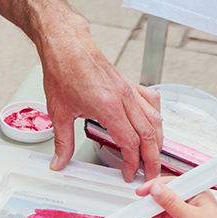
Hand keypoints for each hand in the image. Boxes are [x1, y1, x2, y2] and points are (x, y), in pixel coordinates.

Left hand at [38, 15, 162, 181]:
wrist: (66, 44)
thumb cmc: (63, 70)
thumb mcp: (59, 113)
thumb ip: (62, 142)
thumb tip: (60, 161)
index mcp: (109, 107)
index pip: (131, 143)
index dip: (132, 163)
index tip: (128, 174)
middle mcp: (125, 98)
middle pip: (149, 135)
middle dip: (152, 159)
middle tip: (149, 174)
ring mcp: (130, 90)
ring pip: (155, 120)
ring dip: (157, 141)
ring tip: (152, 156)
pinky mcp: (129, 84)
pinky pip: (151, 103)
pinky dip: (155, 118)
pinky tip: (152, 126)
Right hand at [132, 180, 216, 217]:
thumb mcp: (190, 216)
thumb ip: (171, 203)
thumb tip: (156, 189)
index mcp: (194, 191)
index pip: (170, 184)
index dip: (153, 188)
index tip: (140, 193)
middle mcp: (188, 200)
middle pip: (162, 198)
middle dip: (148, 205)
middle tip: (135, 211)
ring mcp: (183, 212)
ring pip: (160, 211)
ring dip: (148, 217)